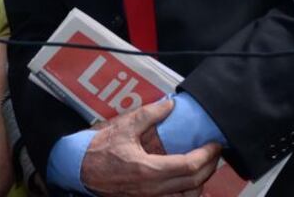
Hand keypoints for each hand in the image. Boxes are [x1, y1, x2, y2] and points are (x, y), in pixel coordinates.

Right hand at [80, 98, 220, 196]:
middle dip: (209, 166)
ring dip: (200, 182)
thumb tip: (169, 105)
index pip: (190, 166)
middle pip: (194, 182)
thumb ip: (148, 115)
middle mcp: (153, 188)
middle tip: (213, 152)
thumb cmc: (98, 149)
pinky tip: (187, 182)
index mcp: (149, 169)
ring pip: (187, 196)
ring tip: (203, 166)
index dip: (207, 155)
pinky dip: (186, 192)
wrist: (79, 169)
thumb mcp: (123, 127)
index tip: (213, 144)